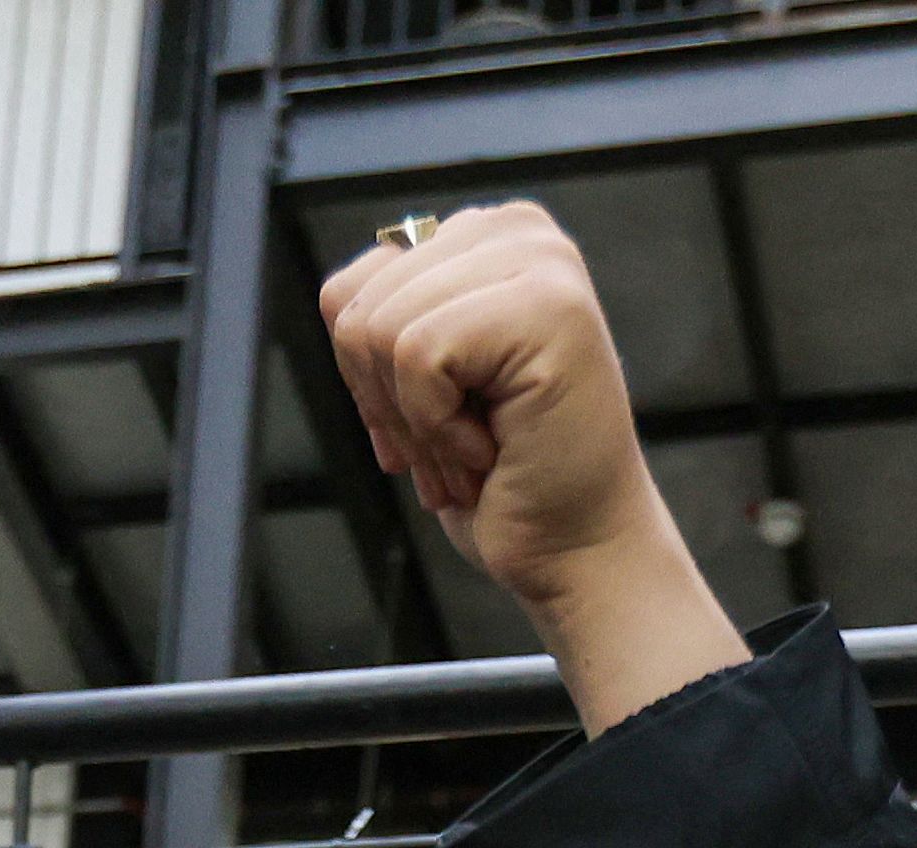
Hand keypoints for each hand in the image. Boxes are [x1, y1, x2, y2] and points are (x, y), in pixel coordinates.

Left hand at [315, 208, 743, 731]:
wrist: (575, 547)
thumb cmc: (504, 478)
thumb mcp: (419, 383)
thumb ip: (386, 317)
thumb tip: (340, 301)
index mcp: (485, 239)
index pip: (354, 285)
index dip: (368, 380)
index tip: (424, 429)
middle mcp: (517, 231)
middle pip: (360, 305)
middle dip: (387, 404)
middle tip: (454, 451)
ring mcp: (539, 260)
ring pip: (382, 329)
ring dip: (418, 423)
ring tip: (475, 450)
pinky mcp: (547, 303)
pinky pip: (417, 355)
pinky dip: (439, 427)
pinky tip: (492, 447)